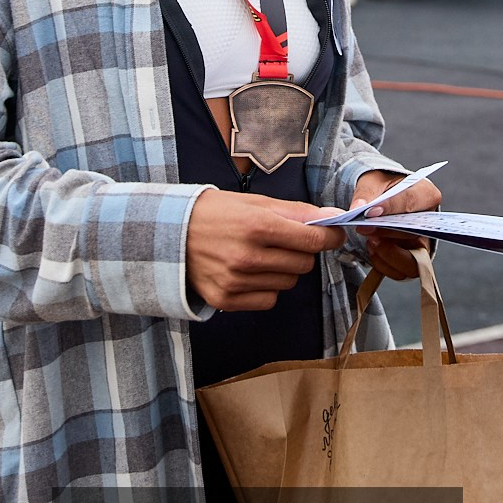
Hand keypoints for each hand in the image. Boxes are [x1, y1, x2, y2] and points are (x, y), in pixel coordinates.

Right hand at [185, 190, 344, 312]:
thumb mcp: (254, 202)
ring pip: (288, 283)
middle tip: (286, 240)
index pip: (313, 239)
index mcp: (257, 225)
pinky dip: (266, 287)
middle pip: (304, 263)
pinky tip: (249, 272)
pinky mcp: (226, 300)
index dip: (329, 236)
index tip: (333, 233)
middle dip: (302, 251)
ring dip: (283, 269)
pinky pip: (269, 299)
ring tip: (261, 254)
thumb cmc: (215, 213)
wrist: (168, 233)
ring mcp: (236, 281)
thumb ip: (296, 211)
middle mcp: (248, 256)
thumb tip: (334, 217)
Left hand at [348, 170, 442, 279]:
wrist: (381, 200)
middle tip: (364, 228)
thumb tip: (358, 208)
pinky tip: (372, 249)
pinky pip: (401, 271)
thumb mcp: (372, 181)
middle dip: (385, 233)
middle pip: (413, 233)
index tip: (369, 213)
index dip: (391, 208)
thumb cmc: (382, 187)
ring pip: (412, 261)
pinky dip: (383, 264)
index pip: (411, 202)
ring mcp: (422, 243)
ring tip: (370, 242)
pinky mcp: (412, 259)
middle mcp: (429, 222)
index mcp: (426, 194)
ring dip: (387, 254)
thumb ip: (366, 193)